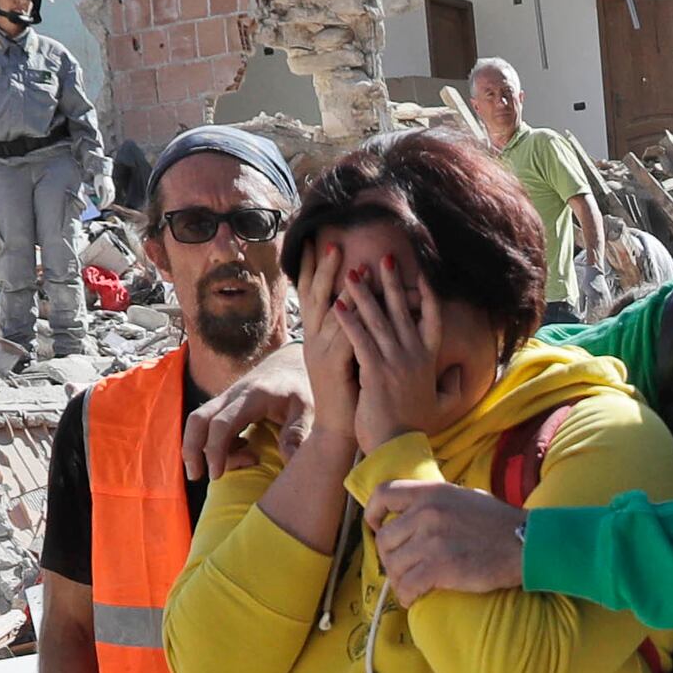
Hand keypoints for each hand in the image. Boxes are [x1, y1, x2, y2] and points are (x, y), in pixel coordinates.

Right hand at [184, 343, 313, 480]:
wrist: (291, 362)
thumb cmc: (301, 386)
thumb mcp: (307, 408)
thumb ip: (298, 432)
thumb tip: (291, 462)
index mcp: (252, 397)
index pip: (223, 424)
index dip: (216, 451)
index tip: (216, 475)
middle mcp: (233, 395)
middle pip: (198, 420)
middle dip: (191, 449)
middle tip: (195, 476)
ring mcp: (226, 399)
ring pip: (199, 422)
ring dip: (198, 448)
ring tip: (215, 472)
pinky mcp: (226, 405)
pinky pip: (209, 424)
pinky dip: (213, 442)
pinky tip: (239, 452)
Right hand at [298, 249, 362, 451]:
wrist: (337, 430)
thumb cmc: (347, 393)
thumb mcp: (345, 357)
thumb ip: (348, 332)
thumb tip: (360, 306)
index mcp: (317, 337)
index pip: (313, 295)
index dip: (314, 269)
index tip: (317, 242)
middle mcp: (314, 341)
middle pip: (314, 296)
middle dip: (322, 268)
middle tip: (332, 242)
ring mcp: (321, 353)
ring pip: (329, 312)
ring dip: (341, 286)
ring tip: (353, 263)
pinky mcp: (333, 367)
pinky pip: (343, 335)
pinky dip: (351, 316)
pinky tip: (359, 299)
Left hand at [339, 259, 446, 447]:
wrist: (397, 448)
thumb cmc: (413, 428)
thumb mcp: (438, 404)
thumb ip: (451, 386)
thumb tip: (460, 374)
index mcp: (428, 361)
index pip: (431, 320)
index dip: (427, 296)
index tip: (421, 275)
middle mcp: (413, 356)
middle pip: (402, 311)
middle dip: (391, 283)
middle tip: (383, 258)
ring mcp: (394, 362)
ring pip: (377, 320)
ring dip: (363, 294)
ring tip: (351, 273)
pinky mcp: (374, 371)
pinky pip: (359, 339)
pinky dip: (348, 319)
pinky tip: (337, 304)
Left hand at [366, 478, 528, 602]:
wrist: (527, 543)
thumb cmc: (500, 523)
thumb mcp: (465, 497)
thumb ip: (436, 501)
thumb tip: (413, 512)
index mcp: (432, 492)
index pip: (384, 494)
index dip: (373, 512)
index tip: (375, 526)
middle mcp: (427, 513)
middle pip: (384, 538)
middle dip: (389, 557)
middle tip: (402, 567)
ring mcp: (431, 540)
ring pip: (393, 565)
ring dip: (399, 580)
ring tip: (411, 586)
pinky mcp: (439, 568)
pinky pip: (407, 586)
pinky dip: (407, 596)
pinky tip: (416, 599)